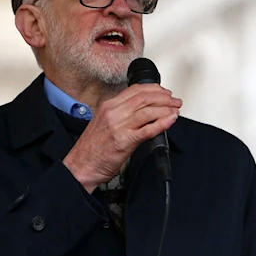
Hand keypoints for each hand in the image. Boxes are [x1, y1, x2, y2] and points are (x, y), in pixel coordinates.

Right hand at [62, 84, 181, 192]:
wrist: (80, 166)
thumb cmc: (91, 149)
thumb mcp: (104, 123)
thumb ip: (121, 115)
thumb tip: (141, 111)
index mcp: (108, 106)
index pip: (135, 90)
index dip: (154, 89)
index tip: (164, 92)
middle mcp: (114, 113)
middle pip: (145, 98)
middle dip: (164, 98)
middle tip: (174, 101)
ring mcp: (119, 126)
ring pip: (148, 111)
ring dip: (166, 109)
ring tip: (175, 110)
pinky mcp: (125, 141)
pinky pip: (148, 129)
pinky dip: (162, 123)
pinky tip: (170, 121)